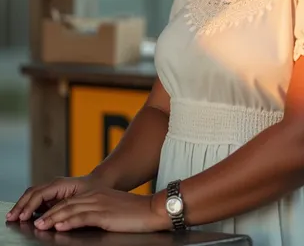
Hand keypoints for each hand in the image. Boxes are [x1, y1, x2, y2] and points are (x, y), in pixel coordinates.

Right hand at [6, 175, 103, 223]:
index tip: (23, 217)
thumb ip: (67, 208)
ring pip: (33, 195)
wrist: (103, 182)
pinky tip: (24, 215)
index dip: (29, 206)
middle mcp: (55, 185)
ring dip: (23, 205)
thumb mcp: (83, 200)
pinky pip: (38, 198)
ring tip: (14, 216)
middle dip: (21, 205)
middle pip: (32, 193)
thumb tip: (52, 219)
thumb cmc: (96, 189)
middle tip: (11, 217)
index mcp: (60, 184)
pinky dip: (29, 206)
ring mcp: (53, 189)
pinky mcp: (54, 194)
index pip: (39, 194)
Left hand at [32, 187, 166, 232]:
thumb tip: (81, 223)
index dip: (53, 209)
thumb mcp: (112, 210)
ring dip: (53, 218)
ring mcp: (99, 204)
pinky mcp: (104, 214)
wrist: (152, 210)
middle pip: (65, 204)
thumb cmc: (134, 214)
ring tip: (40, 225)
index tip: (41, 216)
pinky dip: (68, 221)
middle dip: (47, 213)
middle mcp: (95, 196)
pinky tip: (60, 226)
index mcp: (96, 195)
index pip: (69, 201)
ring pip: (70, 210)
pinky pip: (82, 217)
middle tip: (34, 221)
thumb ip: (96, 213)